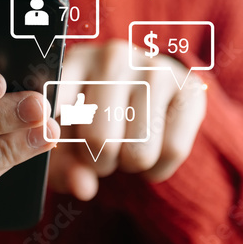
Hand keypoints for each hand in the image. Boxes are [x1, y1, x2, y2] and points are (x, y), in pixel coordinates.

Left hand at [48, 39, 206, 200]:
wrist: (147, 94)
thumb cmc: (93, 117)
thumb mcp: (67, 136)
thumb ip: (63, 165)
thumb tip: (83, 187)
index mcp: (73, 60)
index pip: (55, 103)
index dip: (52, 134)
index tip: (55, 145)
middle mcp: (113, 56)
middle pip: (100, 140)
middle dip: (97, 162)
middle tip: (99, 153)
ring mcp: (155, 68)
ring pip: (139, 151)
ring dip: (128, 165)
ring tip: (125, 146)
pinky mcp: (190, 89)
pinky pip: (173, 151)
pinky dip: (158, 168)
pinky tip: (151, 152)